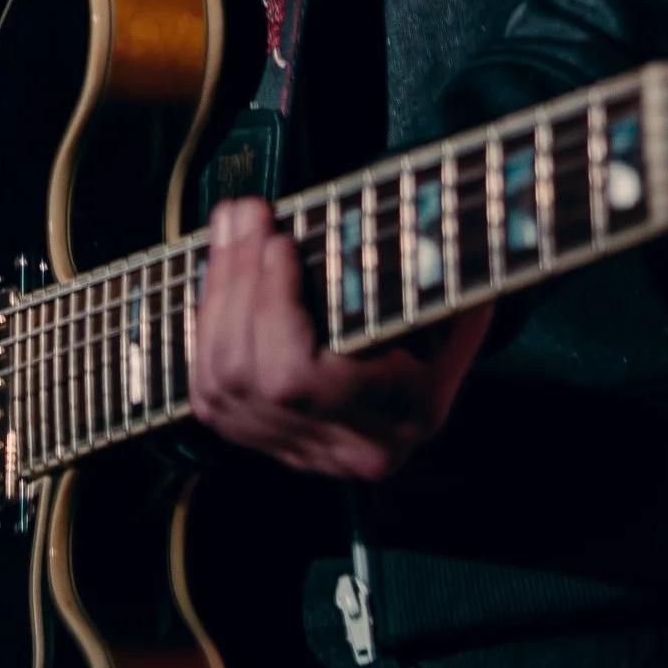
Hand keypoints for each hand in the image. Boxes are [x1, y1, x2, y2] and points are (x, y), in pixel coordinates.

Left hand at [189, 199, 489, 480]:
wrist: (437, 380)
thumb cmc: (447, 320)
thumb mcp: (459, 295)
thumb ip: (435, 270)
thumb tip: (414, 227)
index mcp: (401, 415)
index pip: (299, 379)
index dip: (272, 309)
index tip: (279, 241)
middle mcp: (348, 449)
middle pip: (249, 379)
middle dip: (236, 283)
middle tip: (245, 213)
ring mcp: (304, 454)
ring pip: (220, 389)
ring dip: (217, 297)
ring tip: (231, 228)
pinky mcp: (271, 446)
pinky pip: (211, 398)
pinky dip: (207, 331)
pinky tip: (222, 277)